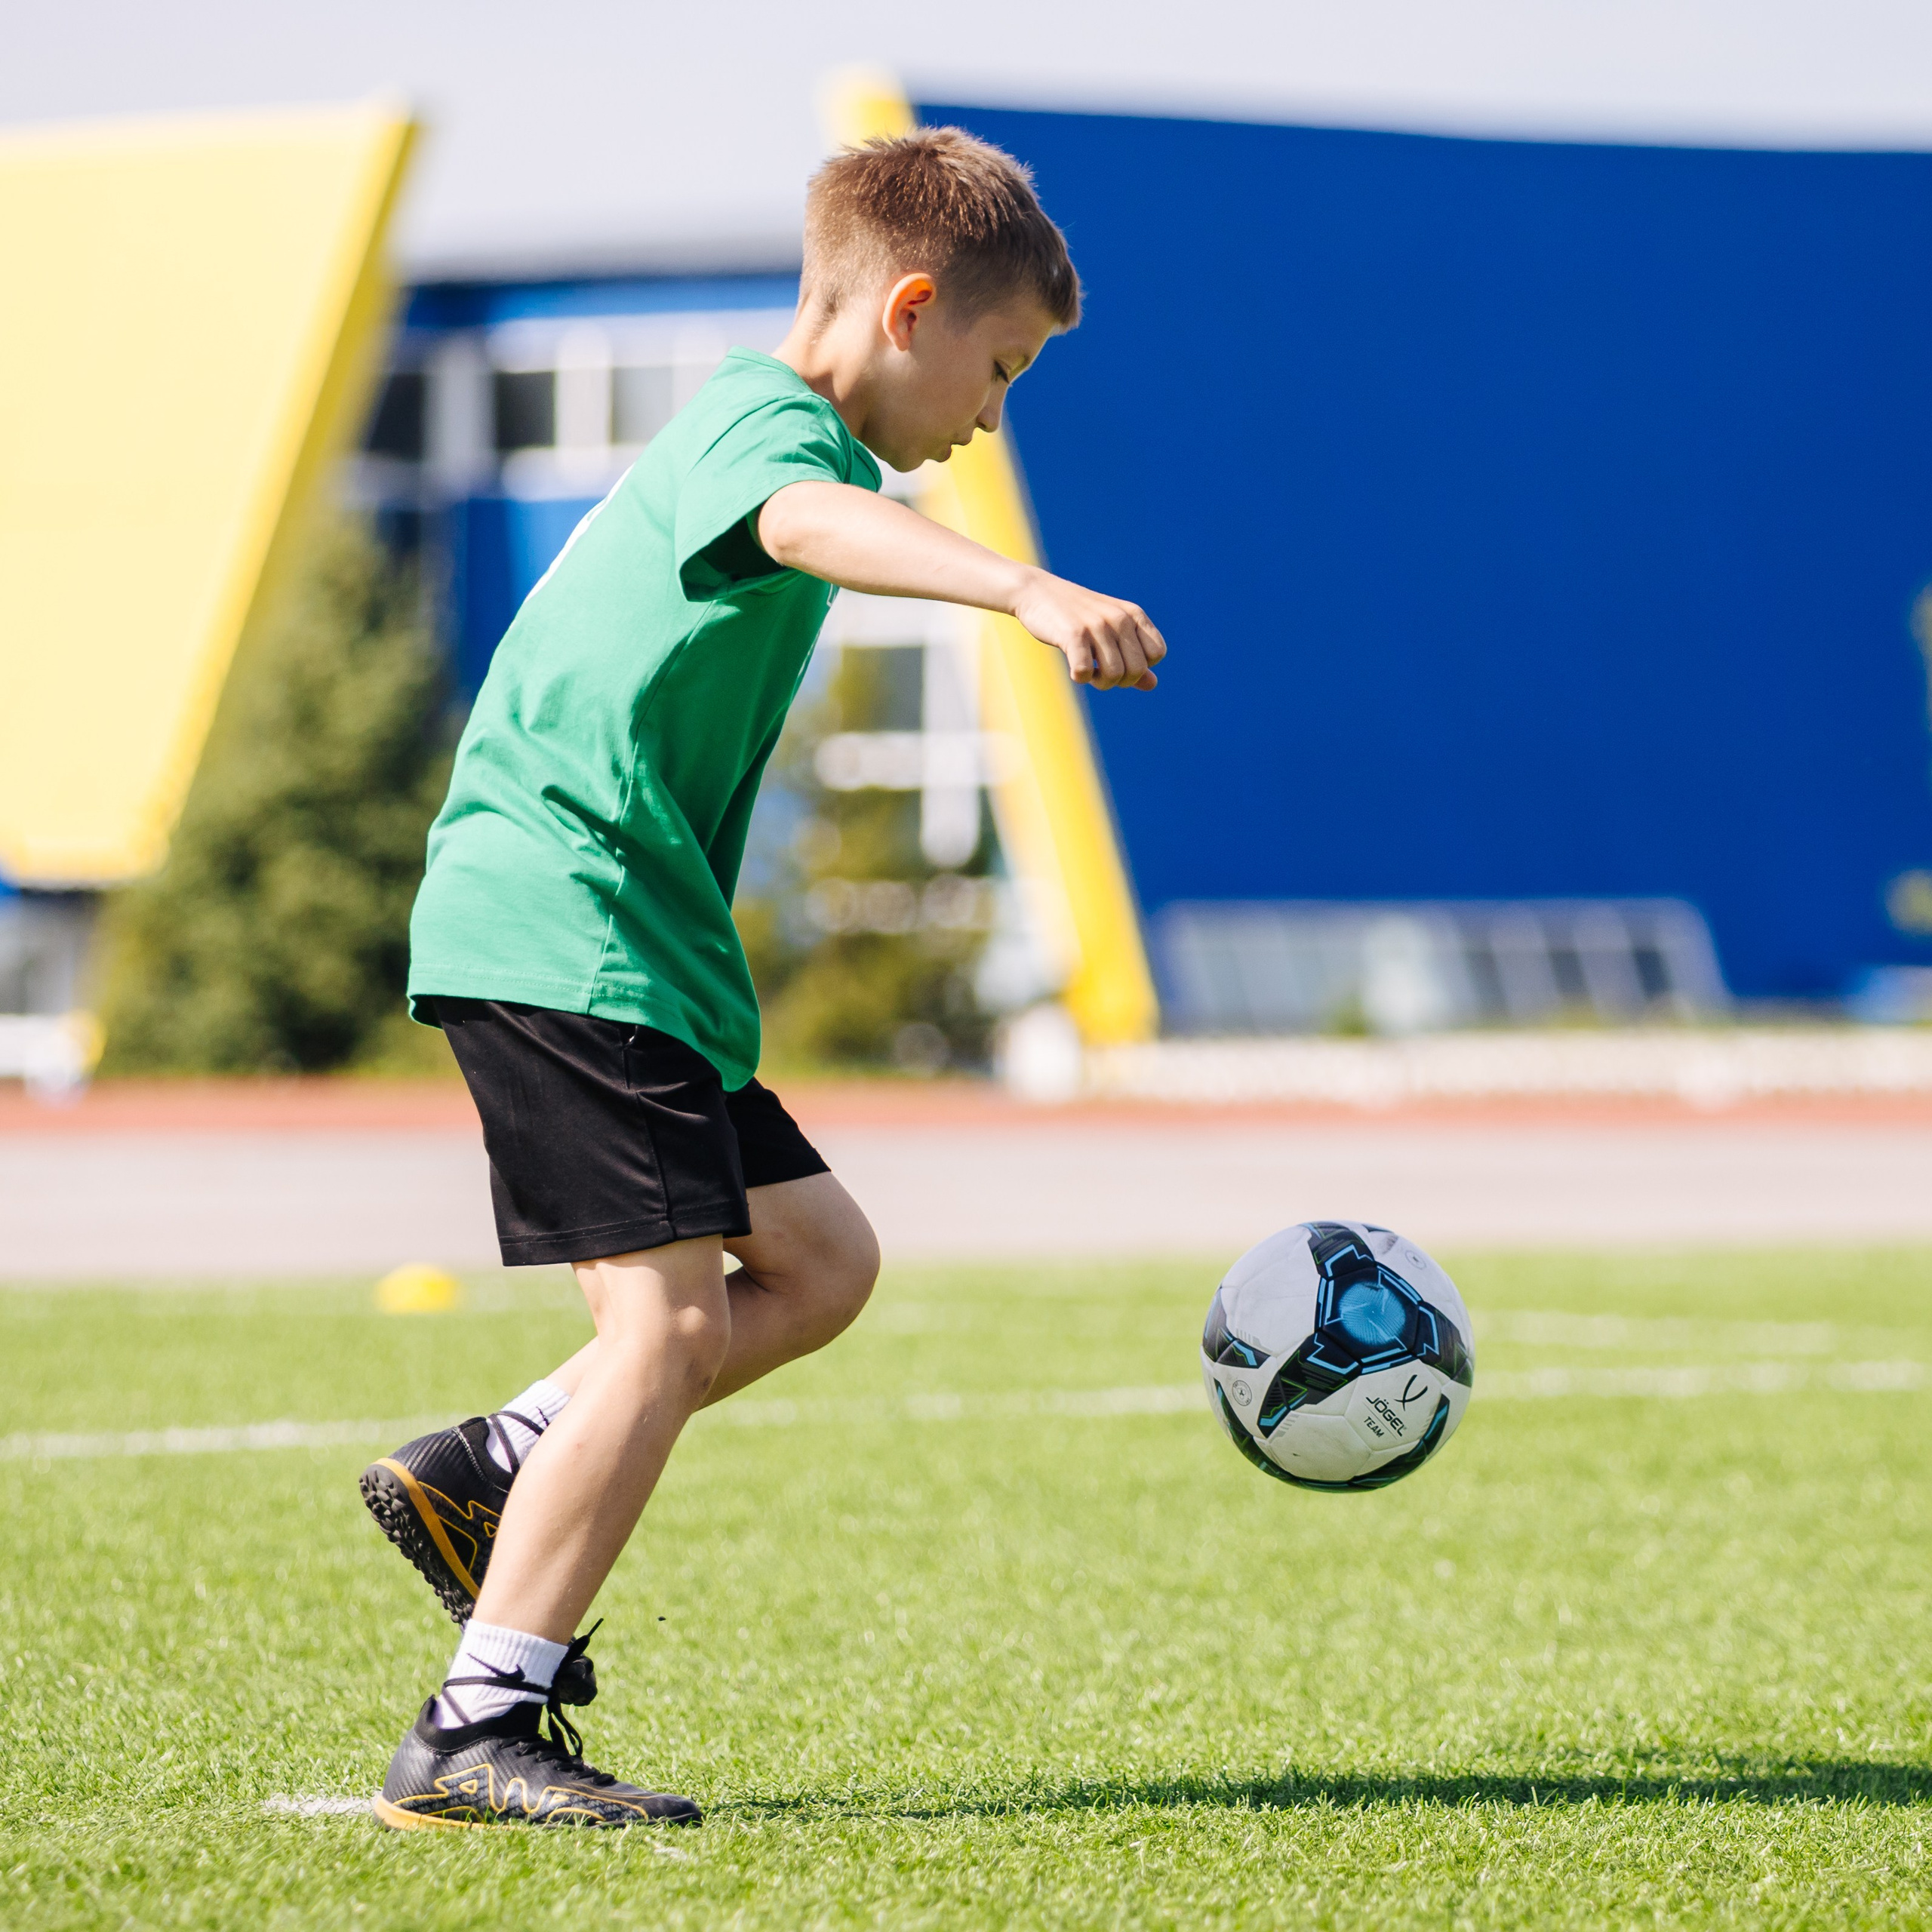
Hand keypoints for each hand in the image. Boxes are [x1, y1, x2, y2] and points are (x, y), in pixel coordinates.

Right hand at [1010, 570, 1167, 691]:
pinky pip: (1084, 673)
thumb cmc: (1076, 616)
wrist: (1037, 591)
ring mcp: (1097, 625)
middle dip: (1120, 681)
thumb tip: (1152, 685)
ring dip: (1100, 682)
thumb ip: (1132, 657)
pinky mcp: (1073, 634)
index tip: (1120, 661)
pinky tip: (1074, 668)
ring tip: (1088, 671)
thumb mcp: (1110, 632)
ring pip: (1114, 675)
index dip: (1141, 666)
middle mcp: (1119, 618)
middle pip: (1136, 670)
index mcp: (1133, 614)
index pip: (1157, 653)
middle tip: (1101, 673)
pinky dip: (1080, 678)